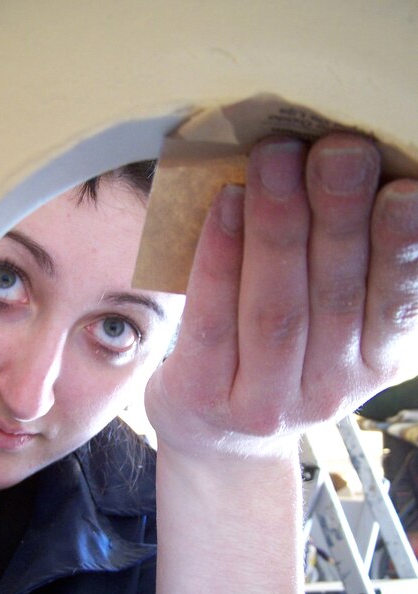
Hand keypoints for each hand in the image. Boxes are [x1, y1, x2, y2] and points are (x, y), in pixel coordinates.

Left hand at [145, 133, 417, 459]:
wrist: (219, 435)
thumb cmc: (279, 358)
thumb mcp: (334, 330)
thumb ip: (350, 271)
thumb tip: (357, 174)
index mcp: (375, 363)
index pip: (393, 304)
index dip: (400, 246)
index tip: (402, 186)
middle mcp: (328, 388)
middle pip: (335, 296)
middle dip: (339, 217)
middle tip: (338, 149)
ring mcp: (265, 400)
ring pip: (277, 307)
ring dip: (278, 227)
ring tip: (277, 159)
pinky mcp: (205, 395)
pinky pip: (212, 322)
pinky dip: (220, 259)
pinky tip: (226, 205)